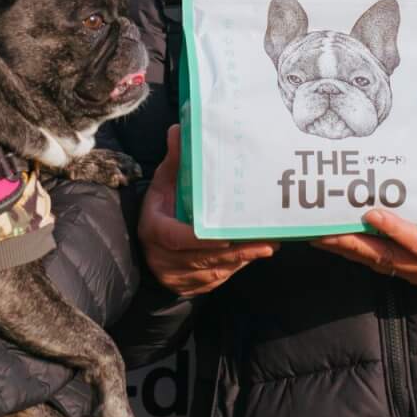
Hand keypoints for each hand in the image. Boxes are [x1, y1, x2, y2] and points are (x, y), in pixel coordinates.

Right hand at [138, 125, 275, 296]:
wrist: (147, 249)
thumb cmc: (160, 210)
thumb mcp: (162, 185)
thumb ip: (174, 162)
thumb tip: (180, 129)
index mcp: (155, 230)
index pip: (177, 239)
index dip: (202, 239)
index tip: (227, 235)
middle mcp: (165, 258)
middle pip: (204, 257)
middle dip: (237, 251)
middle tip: (265, 240)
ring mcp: (180, 276)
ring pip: (215, 269)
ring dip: (243, 259)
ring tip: (269, 245)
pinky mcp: (194, 286)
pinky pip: (219, 278)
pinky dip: (238, 266)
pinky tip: (257, 254)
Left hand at [312, 167, 416, 285]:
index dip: (396, 230)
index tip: (372, 213)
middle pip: (386, 258)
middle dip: (353, 245)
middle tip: (323, 230)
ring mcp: (415, 273)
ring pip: (376, 262)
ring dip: (346, 250)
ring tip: (317, 233)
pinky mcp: (404, 271)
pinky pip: (375, 262)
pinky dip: (353, 251)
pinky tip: (331, 238)